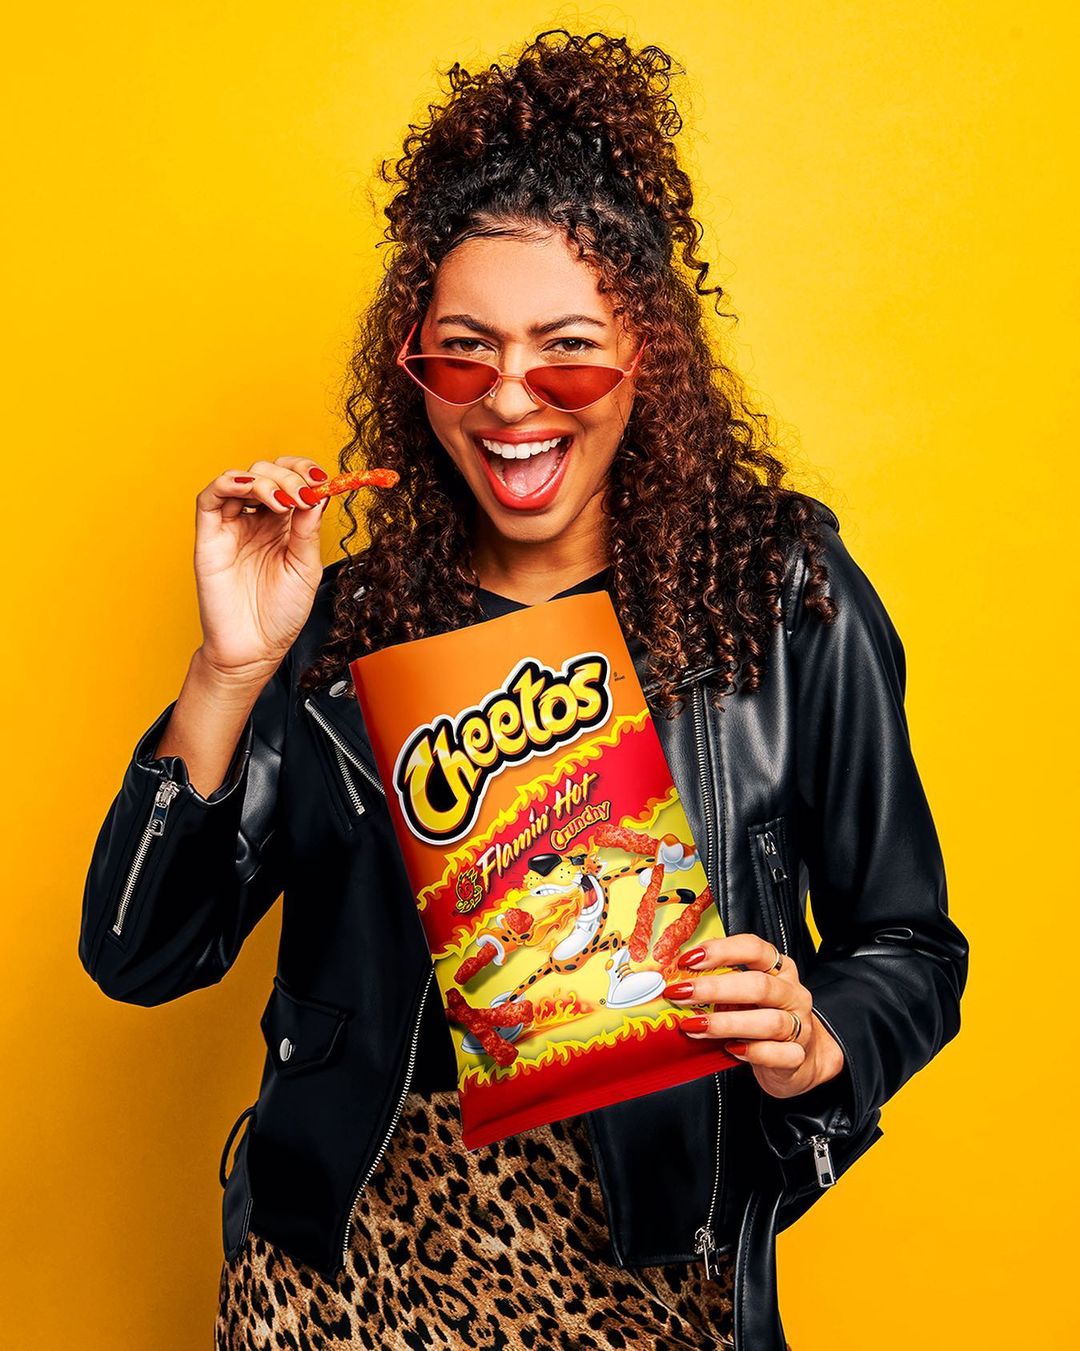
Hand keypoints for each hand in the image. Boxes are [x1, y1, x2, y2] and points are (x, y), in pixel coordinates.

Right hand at [193, 456, 331, 678]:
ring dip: (266, 480)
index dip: (305, 471)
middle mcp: (258, 520)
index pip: (292, 479)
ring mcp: (233, 525)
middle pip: (269, 472)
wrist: (254, 649)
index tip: (322, 480)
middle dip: (289, 476)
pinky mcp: (210, 535)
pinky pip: (210, 496)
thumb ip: (308, 529)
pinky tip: (250, 489)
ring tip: (283, 502)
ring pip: (243, 478)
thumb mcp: (306, 568)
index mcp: (284, 525)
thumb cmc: (281, 614)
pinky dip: (229, 482)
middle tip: (303, 496)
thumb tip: (319, 492)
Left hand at [663, 933, 845, 1099]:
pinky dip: (754, 1052)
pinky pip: (780, 1054)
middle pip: (758, 985)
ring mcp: (799, 1025)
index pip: (754, 949)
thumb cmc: (761, 1018)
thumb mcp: (743, 995)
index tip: (687, 960)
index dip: (720, 950)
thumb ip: (718, 984)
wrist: (797, 1057)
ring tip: (694, 1026)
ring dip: (726, 1023)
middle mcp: (791, 993)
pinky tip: (730, 1049)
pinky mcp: (798, 1055)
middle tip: (681, 994)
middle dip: (715, 989)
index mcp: (778, 968)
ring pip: (770, 1022)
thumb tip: (674, 981)